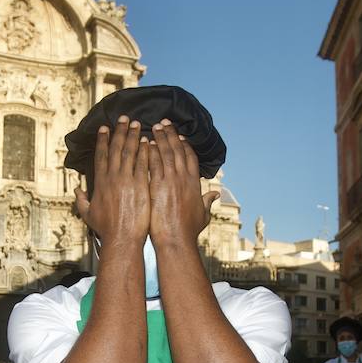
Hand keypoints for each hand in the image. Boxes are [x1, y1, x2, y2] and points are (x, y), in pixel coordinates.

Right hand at [73, 117, 150, 247]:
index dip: (103, 140)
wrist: (122, 238)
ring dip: (134, 136)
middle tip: (124, 118)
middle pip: (117, 149)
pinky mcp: (141, 186)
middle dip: (120, 131)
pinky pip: (144, 164)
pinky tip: (149, 141)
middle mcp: (113, 178)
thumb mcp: (88, 214)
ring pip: (131, 152)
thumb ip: (81, 199)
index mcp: (100, 182)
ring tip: (138, 124)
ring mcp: (127, 181)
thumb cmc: (106, 229)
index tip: (105, 128)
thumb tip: (76, 189)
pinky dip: (146, 151)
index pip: (101, 155)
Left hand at [147, 119, 217, 250]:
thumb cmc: (188, 231)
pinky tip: (144, 142)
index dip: (184, 145)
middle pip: (178, 150)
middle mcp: (184, 179)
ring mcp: (171, 181)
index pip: (190, 157)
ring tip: (154, 127)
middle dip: (171, 135)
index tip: (179, 135)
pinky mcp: (158, 186)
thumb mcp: (203, 215)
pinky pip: (153, 163)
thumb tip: (217, 194)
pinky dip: (149, 151)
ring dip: (160, 138)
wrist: (176, 240)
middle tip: (164, 122)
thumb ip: (208, 202)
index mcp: (195, 184)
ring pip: (166, 153)